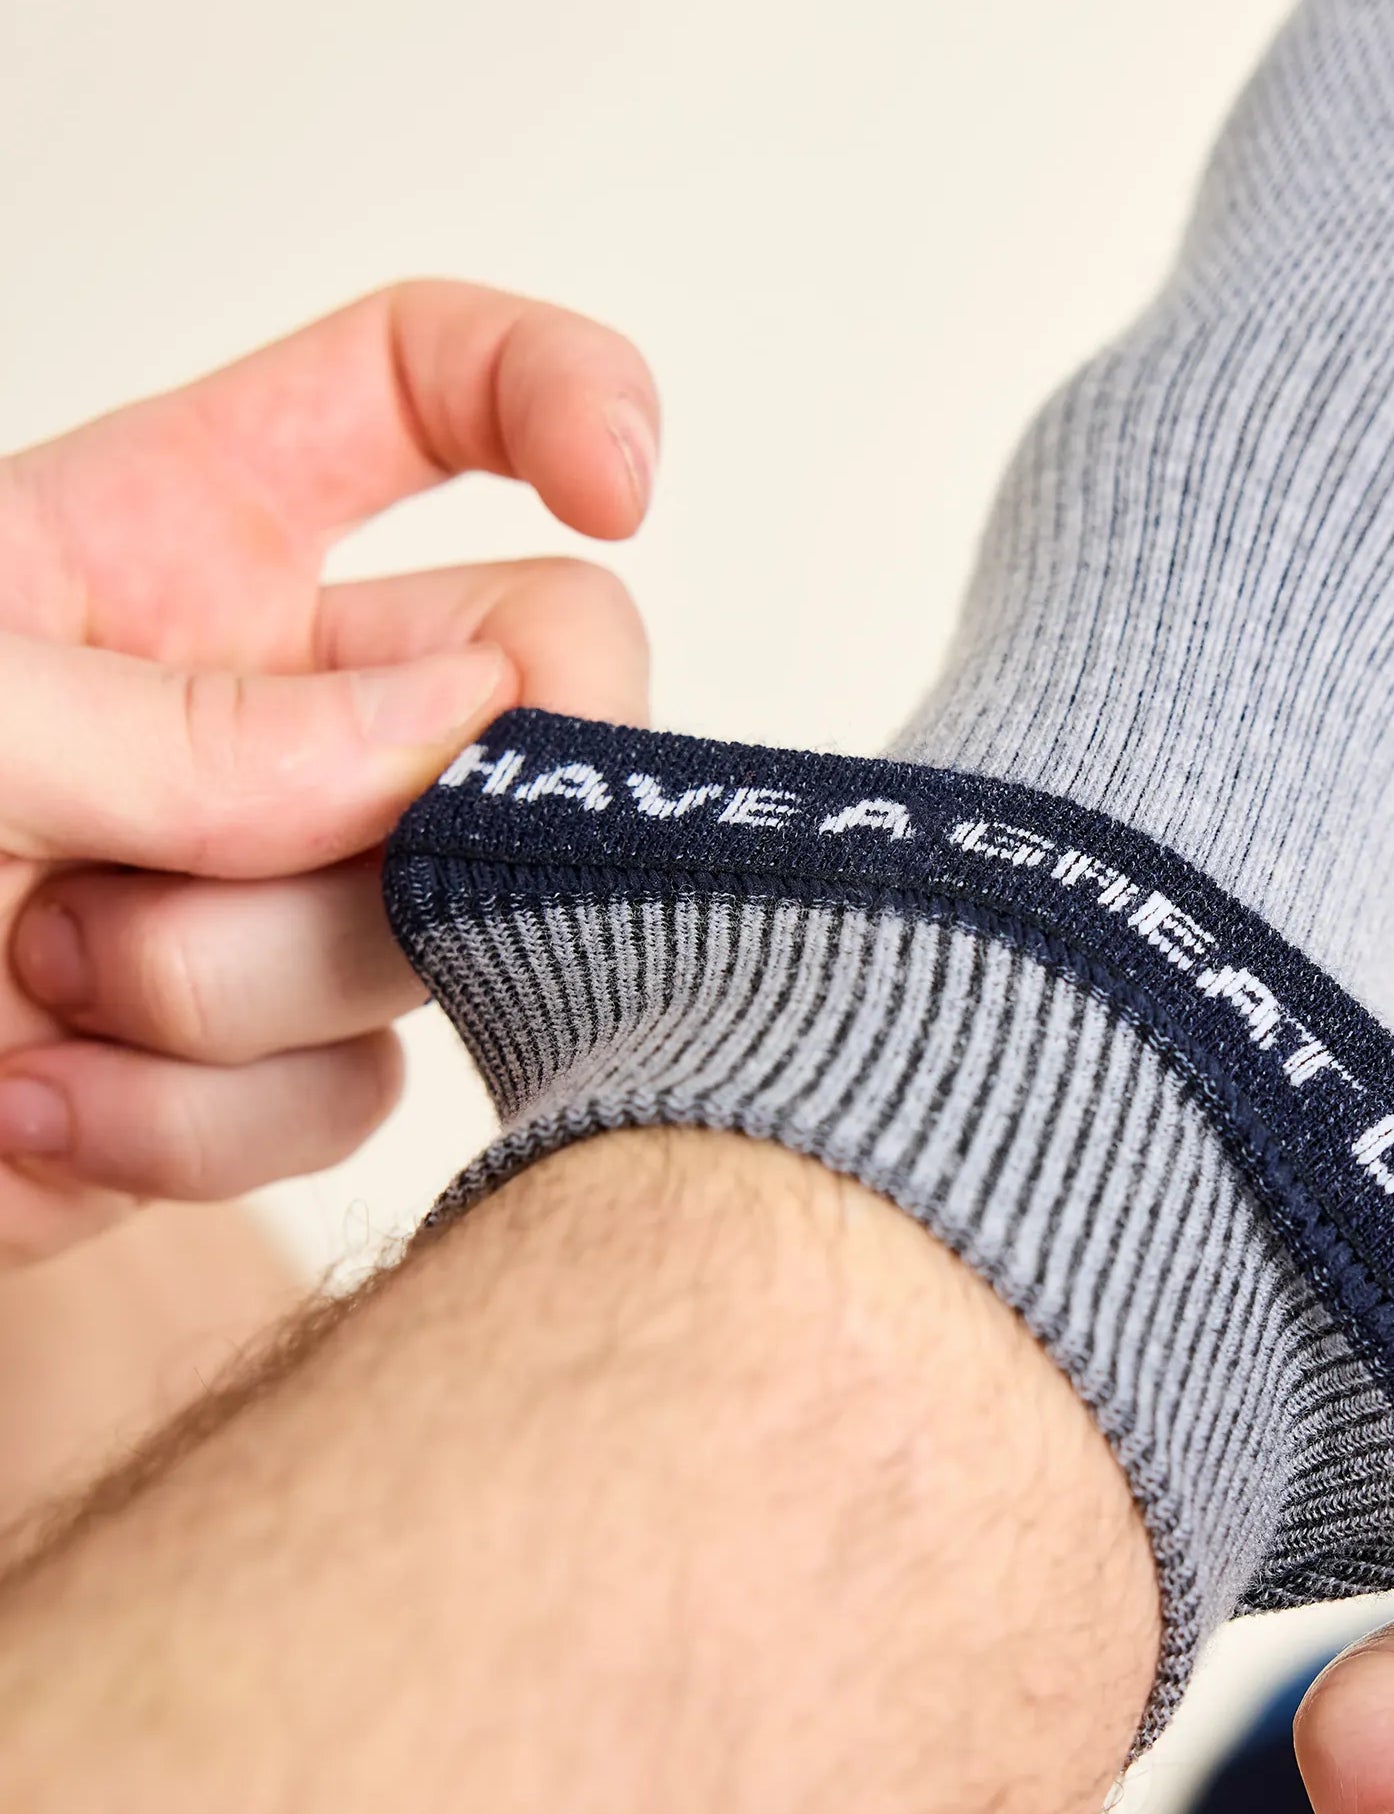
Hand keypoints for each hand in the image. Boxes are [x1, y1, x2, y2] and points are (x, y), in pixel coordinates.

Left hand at [0, 281, 656, 1261]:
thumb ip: (193, 722)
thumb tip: (462, 746)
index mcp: (182, 532)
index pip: (428, 392)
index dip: (562, 394)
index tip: (622, 482)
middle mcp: (272, 703)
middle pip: (542, 685)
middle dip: (471, 788)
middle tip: (323, 843)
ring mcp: (284, 890)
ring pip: (451, 930)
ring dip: (239, 989)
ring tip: (32, 982)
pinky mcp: (264, 1066)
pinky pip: (350, 1100)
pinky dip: (189, 1128)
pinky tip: (37, 1101)